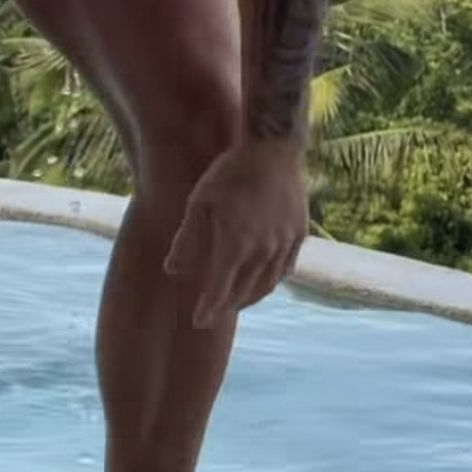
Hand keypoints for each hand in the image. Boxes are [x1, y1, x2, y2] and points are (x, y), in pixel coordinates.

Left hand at [163, 138, 308, 322]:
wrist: (272, 148)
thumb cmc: (229, 172)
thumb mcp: (199, 202)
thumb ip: (187, 240)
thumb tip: (172, 271)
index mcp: (235, 244)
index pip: (220, 291)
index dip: (209, 309)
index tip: (199, 322)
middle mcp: (262, 251)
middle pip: (244, 292)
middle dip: (227, 306)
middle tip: (214, 313)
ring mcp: (284, 244)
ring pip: (267, 284)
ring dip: (250, 297)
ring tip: (237, 301)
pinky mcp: (299, 235)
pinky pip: (285, 268)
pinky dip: (271, 280)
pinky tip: (264, 279)